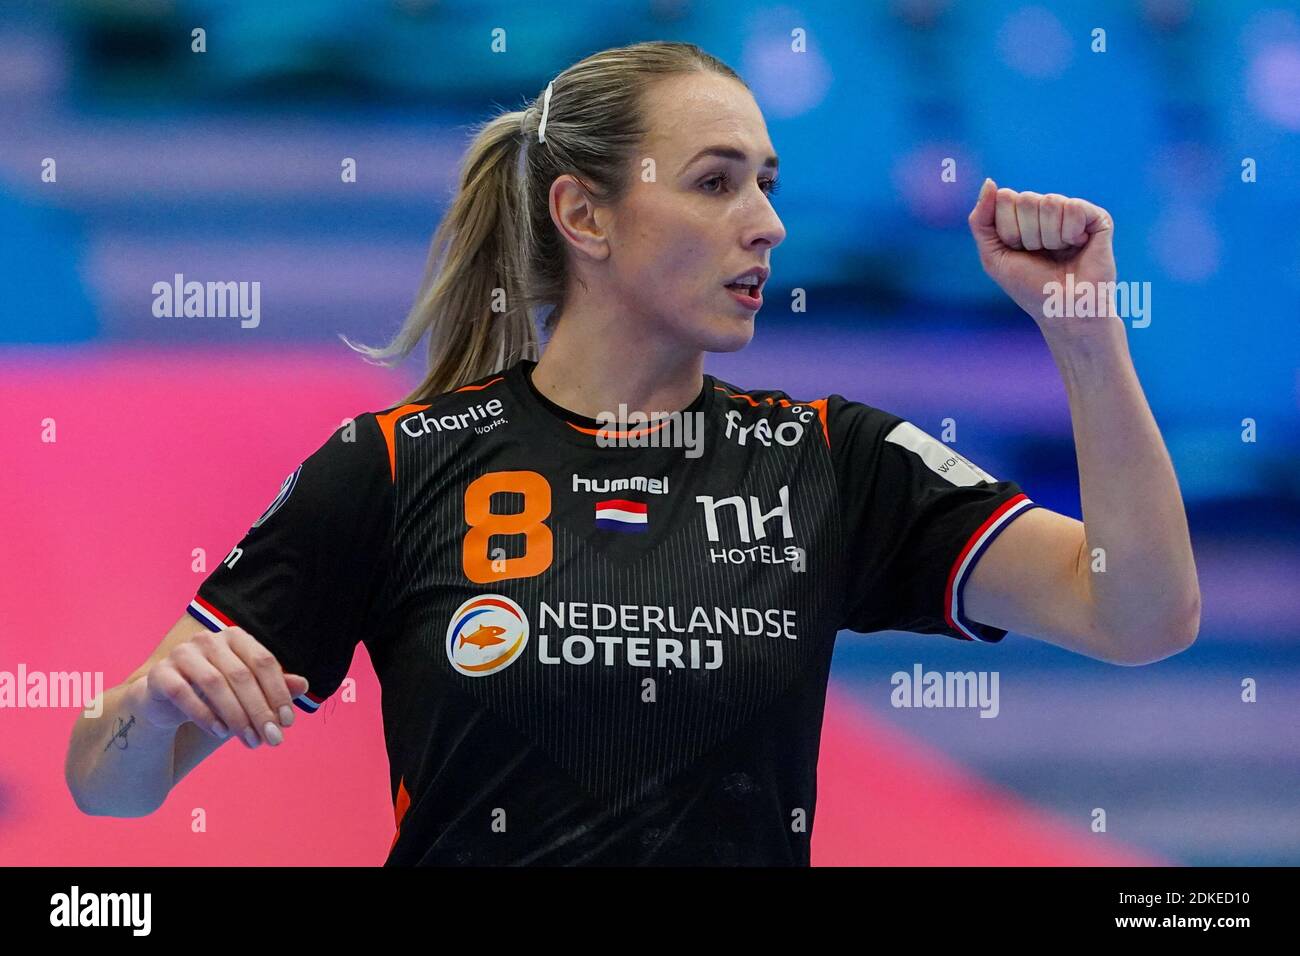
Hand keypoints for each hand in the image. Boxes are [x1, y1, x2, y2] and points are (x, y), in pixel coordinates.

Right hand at [134, 627, 309, 748]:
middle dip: (260, 710)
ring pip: (214, 684)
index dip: (278, 692)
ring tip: (250, 740)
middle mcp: (209, 639)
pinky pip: (183, 694)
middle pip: (241, 675)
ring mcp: (182, 653)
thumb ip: (274, 687)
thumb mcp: (247, 691)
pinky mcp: (160, 674)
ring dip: (236, 716)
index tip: (289, 723)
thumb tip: (304, 685)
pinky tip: (220, 733)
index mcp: (235, 637)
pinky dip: (204, 715)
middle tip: (272, 739)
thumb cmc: (215, 694)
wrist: (166, 700)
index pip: (264, 662)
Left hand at [968, 178, 1118, 336]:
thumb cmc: (1029, 287)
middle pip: (1026, 198)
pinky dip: (1071, 234)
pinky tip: (1078, 246)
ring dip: (1050, 237)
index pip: (1006, 198)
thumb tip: (990, 182)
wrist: (1064, 310)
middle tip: (1040, 254)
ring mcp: (1072, 211)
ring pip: (1050, 202)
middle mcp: (1047, 209)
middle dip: (1028, 234)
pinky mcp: (1097, 217)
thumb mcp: (993, 256)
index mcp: (1022, 216)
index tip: (1019, 251)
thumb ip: (981, 220)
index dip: (1009, 230)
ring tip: (1059, 253)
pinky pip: (1074, 208)